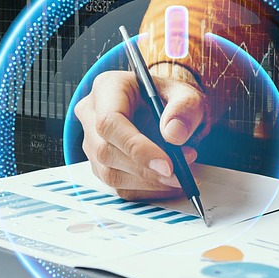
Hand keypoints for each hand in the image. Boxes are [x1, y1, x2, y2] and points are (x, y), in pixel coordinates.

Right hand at [72, 68, 207, 199]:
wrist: (166, 110)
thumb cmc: (171, 99)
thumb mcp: (187, 95)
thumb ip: (185, 109)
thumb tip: (174, 135)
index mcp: (108, 88)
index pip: (110, 122)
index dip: (137, 148)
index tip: (168, 165)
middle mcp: (92, 114)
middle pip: (106, 151)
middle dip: (146, 170)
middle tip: (180, 174)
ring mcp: (92, 142)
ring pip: (110, 173)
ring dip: (148, 182)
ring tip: (180, 175)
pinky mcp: (100, 165)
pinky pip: (118, 186)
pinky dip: (147, 190)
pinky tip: (168, 182)